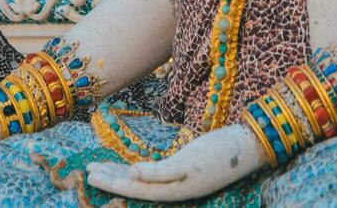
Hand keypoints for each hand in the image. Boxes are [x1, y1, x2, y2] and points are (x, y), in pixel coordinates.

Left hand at [85, 124, 268, 201]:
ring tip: (100, 169)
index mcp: (174, 190)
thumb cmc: (220, 153)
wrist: (249, 146)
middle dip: (112, 179)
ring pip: (143, 181)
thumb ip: (161, 172)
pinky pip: (153, 174)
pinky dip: (137, 170)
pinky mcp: (185, 170)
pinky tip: (129, 167)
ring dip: (121, 175)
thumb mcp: (190, 162)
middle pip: (136, 187)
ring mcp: (180, 181)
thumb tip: (134, 174)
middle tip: (88, 171)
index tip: (91, 175)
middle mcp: (174, 188)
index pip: (135, 189)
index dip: (113, 183)